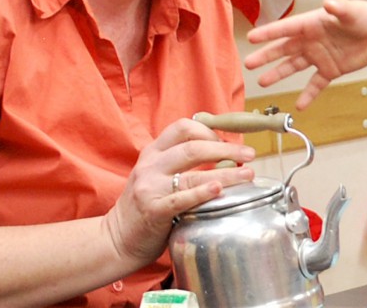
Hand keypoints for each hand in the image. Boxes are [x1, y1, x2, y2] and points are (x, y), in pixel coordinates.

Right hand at [103, 118, 254, 264]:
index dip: (211, 130)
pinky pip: (181, 199)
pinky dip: (202, 193)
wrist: (116, 239)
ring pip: (194, 175)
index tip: (230, 140)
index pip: (183, 127)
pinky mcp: (153, 210)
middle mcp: (150, 166)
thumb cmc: (146, 204)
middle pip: (194, 148)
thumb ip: (181, 162)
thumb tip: (227, 152)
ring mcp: (150, 188)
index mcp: (153, 152)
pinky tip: (219, 190)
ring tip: (248, 174)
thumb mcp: (157, 174)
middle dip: (227, 149)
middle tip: (250, 154)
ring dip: (226, 173)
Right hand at [244, 0, 366, 108]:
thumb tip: (329, 4)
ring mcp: (319, 56)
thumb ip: (340, 9)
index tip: (251, 38)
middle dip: (267, 56)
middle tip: (249, 63)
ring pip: (294, 67)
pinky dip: (308, 95)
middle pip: (284, 49)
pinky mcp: (330, 70)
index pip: (287, 28)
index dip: (269, 33)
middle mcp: (311, 40)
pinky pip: (316, 84)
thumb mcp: (352, 11)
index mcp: (312, 23)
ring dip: (279, 74)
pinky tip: (299, 106)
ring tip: (263, 83)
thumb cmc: (364, 17)